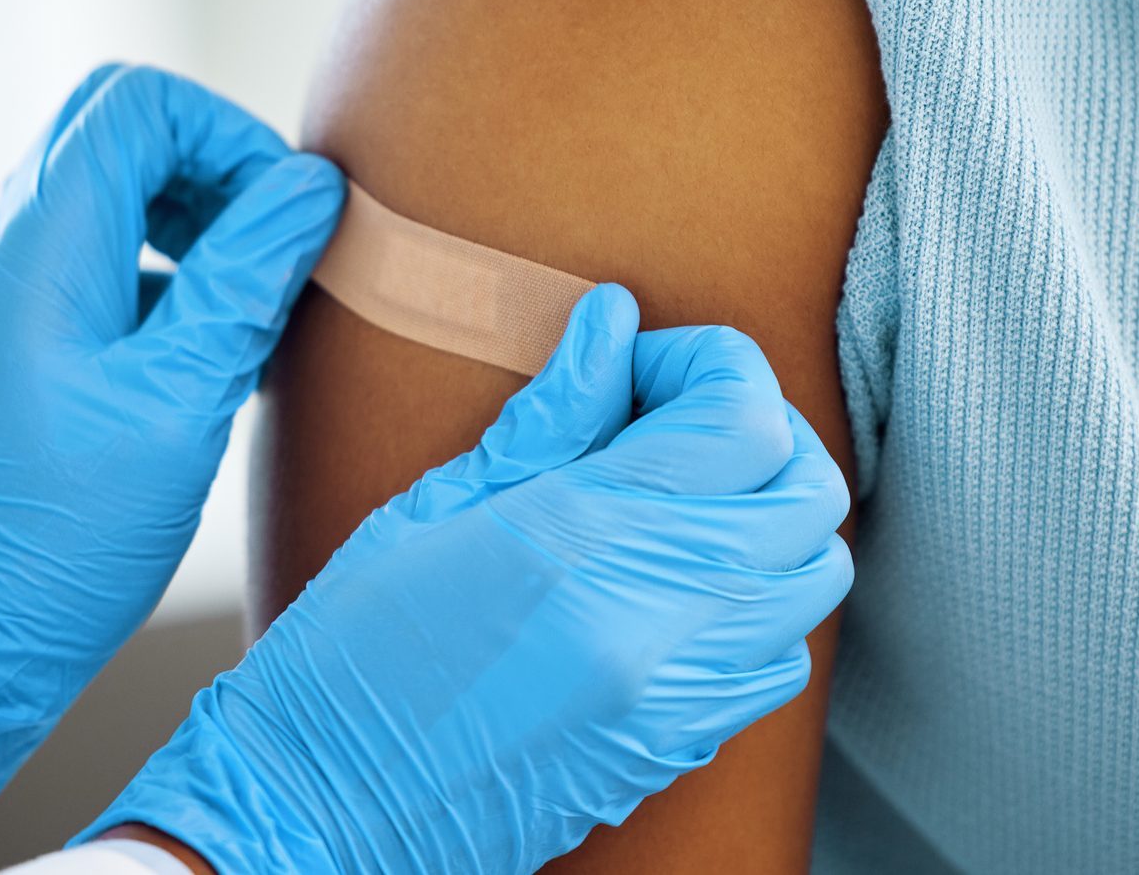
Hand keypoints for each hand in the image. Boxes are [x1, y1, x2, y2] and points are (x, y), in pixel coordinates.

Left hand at [0, 64, 344, 840]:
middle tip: (272, 251)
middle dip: (214, 172)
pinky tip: (209, 360)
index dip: (228, 137)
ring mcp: (3, 297)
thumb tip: (311, 188)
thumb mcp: (181, 401)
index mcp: (43, 244)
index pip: (140, 104)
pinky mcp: (12, 346)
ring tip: (249, 309)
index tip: (283, 217)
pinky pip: (95, 264)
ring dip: (192, 227)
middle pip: (121, 134)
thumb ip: (246, 280)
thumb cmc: (60, 535)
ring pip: (109, 196)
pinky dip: (162, 278)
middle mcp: (10, 250)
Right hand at [80, 284, 852, 872]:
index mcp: (584, 540)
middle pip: (807, 488)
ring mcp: (681, 694)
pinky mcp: (681, 746)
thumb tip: (615, 323)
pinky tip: (677, 579)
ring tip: (678, 494)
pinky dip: (761, 598)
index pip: (744, 418)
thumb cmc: (351, 653)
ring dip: (770, 509)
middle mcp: (659, 620)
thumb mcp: (434, 505)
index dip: (709, 362)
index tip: (639, 363)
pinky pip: (784, 654)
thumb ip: (551, 413)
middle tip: (668, 415)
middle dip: (756, 423)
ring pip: (816, 571)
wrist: (322, 815)